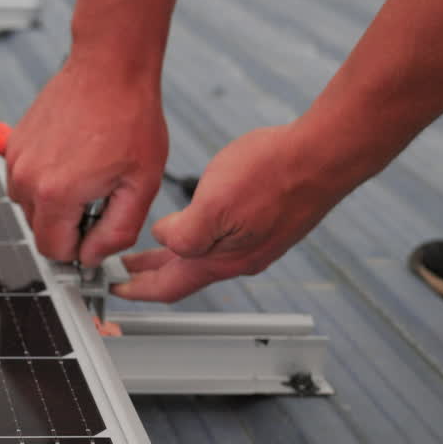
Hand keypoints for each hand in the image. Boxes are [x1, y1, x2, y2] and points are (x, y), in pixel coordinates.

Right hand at [6, 58, 167, 266]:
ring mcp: (16, 160)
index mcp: (56, 194)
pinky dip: (46, 181)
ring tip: (87, 176)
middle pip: (40, 231)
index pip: (54, 251)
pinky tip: (74, 160)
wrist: (109, 67)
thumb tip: (92, 257)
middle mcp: (27, 179)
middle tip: (101, 198)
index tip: (97, 237)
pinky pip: (25, 181)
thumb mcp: (141, 184)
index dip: (79, 251)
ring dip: (56, 204)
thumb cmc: (129, 116)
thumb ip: (117, 231)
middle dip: (69, 226)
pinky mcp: (14, 145)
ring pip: (31, 208)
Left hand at [114, 124, 362, 301]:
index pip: (169, 287)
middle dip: (150, 274)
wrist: (327, 153)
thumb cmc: (276, 172)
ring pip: (203, 256)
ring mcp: (256, 243)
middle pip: (183, 275)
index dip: (138, 290)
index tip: (115, 289)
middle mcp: (240, 259)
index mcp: (221, 260)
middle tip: (124, 272)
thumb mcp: (214, 202)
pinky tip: (195, 221)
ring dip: (173, 256)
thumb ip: (184, 232)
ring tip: (150, 250)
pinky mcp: (268, 224)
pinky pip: (222, 240)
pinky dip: (198, 238)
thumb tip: (163, 241)